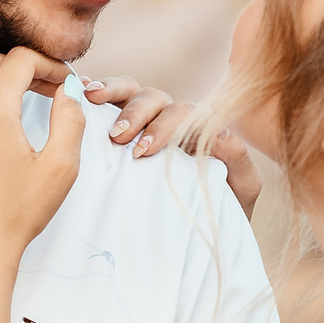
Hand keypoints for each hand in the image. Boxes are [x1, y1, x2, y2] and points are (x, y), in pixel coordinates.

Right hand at [82, 76, 261, 219]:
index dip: (162, 125)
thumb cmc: (224, 208)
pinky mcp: (124, 130)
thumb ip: (237, 158)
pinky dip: (98, 91)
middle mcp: (172, 120)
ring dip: (113, 95)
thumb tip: (218, 133)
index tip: (143, 150)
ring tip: (91, 101)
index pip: (183, 112)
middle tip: (119, 137)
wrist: (206, 231)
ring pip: (133, 92)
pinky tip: (81, 92)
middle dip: (136, 114)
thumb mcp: (242, 187)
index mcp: (199, 129)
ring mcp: (147, 122)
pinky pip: (111, 101)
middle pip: (154, 99)